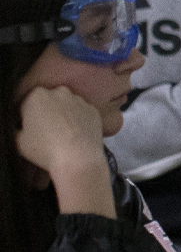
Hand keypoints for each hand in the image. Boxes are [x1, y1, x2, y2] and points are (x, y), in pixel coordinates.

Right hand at [17, 86, 114, 215]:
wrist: (78, 158)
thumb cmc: (44, 148)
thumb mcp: (18, 141)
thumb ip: (15, 129)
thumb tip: (19, 128)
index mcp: (36, 96)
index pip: (25, 104)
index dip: (24, 117)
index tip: (27, 129)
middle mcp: (59, 92)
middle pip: (48, 102)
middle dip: (45, 113)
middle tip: (44, 132)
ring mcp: (79, 100)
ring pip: (66, 106)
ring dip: (63, 115)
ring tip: (62, 135)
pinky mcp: (94, 110)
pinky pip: (82, 113)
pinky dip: (78, 121)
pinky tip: (76, 135)